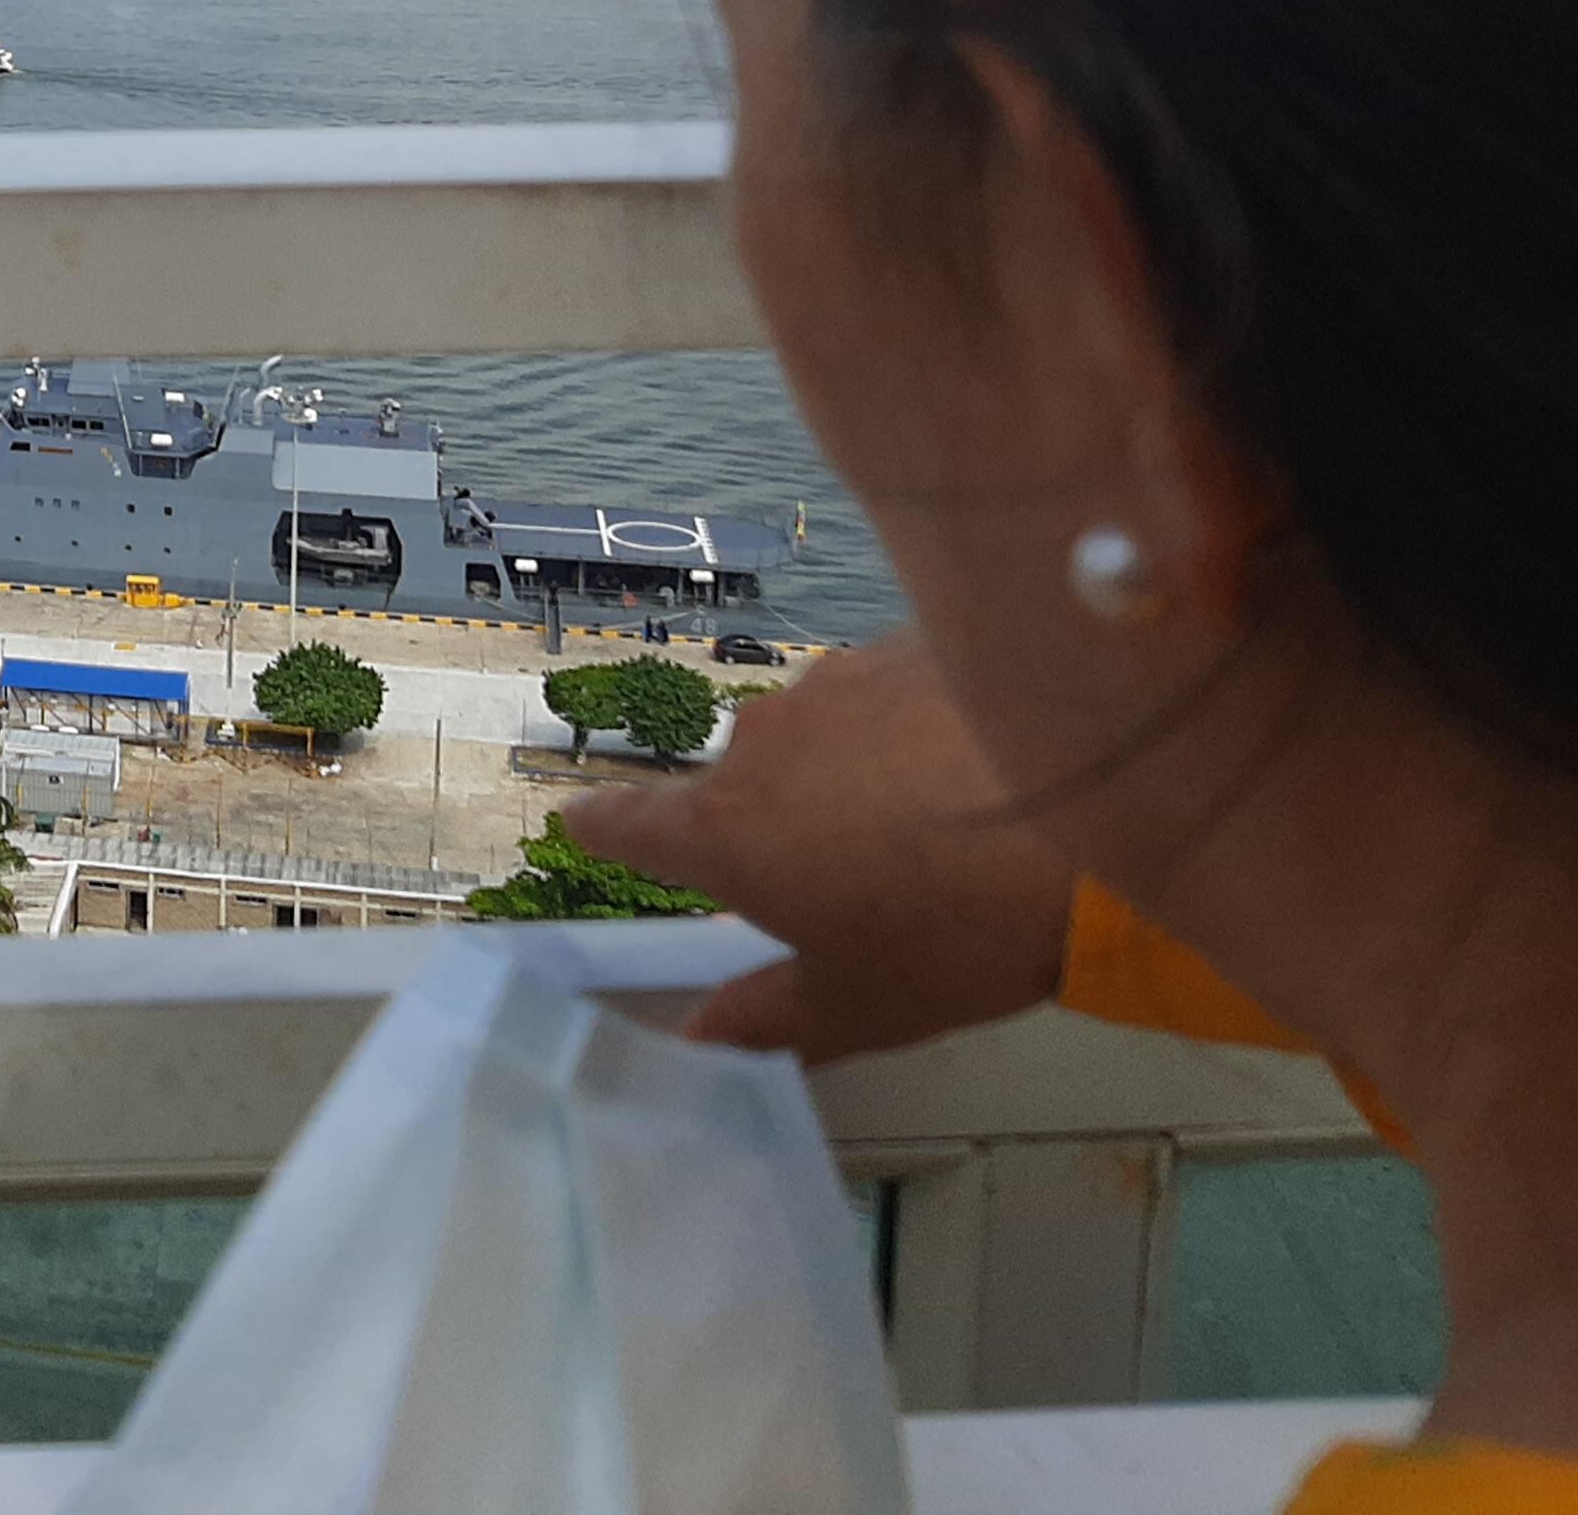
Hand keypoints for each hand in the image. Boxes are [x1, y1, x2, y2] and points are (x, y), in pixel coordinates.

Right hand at [563, 634, 1076, 1061]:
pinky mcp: (913, 646)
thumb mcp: (862, 1006)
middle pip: (745, 785)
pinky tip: (983, 768)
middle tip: (850, 873)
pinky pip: (895, 695)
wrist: (1096, 807)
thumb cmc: (958, 930)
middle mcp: (759, 741)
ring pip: (825, 735)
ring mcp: (836, 684)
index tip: (586, 823)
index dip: (608, 828)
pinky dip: (917, 727)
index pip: (631, 823)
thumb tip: (697, 1037)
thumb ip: (766, 1020)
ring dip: (854, 770)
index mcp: (725, 831)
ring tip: (939, 823)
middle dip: (779, 821)